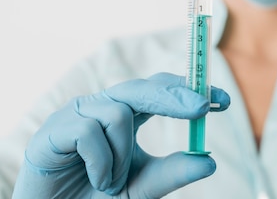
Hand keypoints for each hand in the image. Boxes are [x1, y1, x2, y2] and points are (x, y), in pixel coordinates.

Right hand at [12, 72, 230, 197]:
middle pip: (142, 88)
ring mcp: (77, 114)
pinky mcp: (53, 129)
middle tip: (203, 107)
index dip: (189, 90)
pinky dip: (100, 162)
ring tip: (110, 182)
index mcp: (126, 114)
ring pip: (119, 113)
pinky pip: (88, 132)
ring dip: (123, 156)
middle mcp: (103, 107)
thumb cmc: (96, 196)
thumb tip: (208, 161)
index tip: (223, 100)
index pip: (161, 91)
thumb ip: (171, 173)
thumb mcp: (141, 187)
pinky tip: (95, 179)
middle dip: (175, 95)